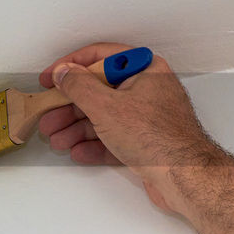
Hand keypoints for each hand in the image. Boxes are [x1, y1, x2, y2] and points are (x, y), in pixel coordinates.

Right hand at [38, 43, 223, 211]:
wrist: (185, 177)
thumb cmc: (154, 137)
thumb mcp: (105, 106)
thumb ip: (78, 86)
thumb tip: (63, 72)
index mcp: (144, 69)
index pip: (100, 57)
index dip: (70, 66)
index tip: (50, 79)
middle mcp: (148, 88)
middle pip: (99, 90)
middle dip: (69, 107)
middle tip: (48, 117)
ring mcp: (148, 116)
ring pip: (104, 116)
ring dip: (77, 128)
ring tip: (57, 141)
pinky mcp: (147, 141)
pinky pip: (114, 137)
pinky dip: (95, 144)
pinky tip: (77, 152)